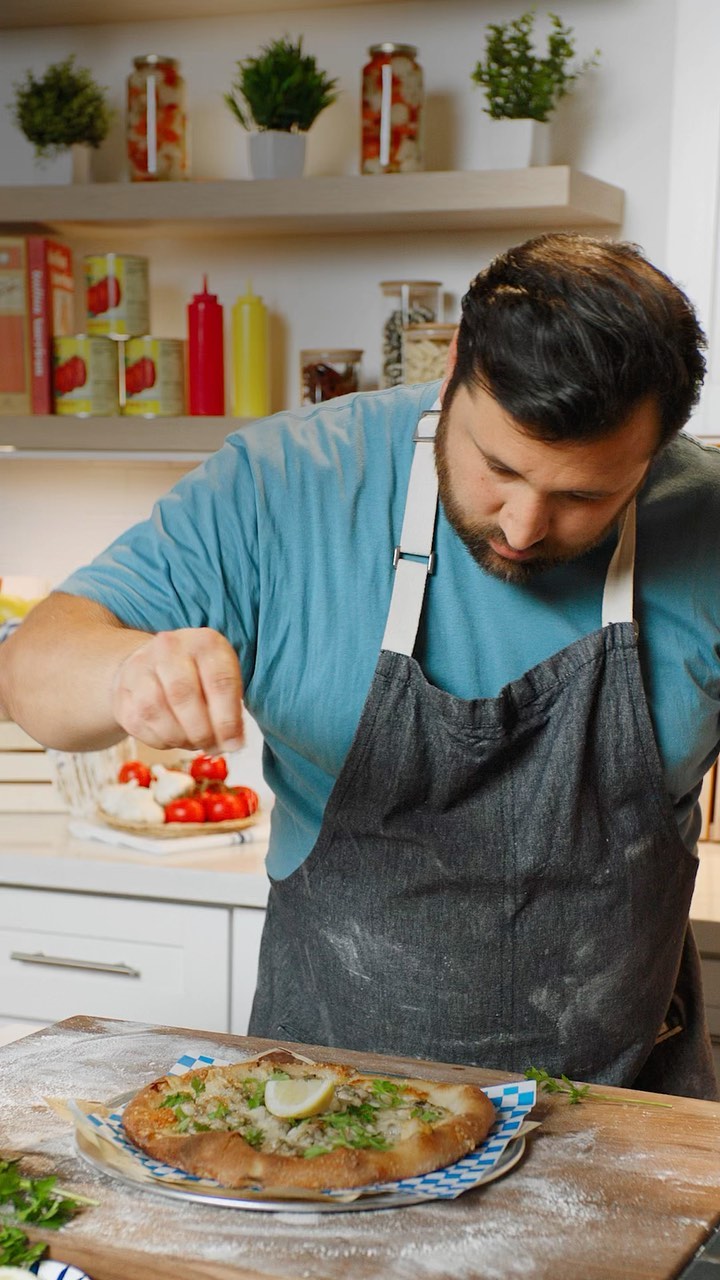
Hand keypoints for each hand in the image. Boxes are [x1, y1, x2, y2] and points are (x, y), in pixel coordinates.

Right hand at [110, 627, 244, 751]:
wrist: (150, 665)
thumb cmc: (196, 677)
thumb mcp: (220, 680)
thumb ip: (230, 710)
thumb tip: (232, 744)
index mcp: (204, 642)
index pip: (219, 682)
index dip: (228, 720)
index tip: (234, 744)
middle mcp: (169, 648)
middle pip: (184, 695)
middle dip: (202, 731)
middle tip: (212, 746)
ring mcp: (140, 668)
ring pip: (156, 711)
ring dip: (179, 737)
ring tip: (192, 742)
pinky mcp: (122, 692)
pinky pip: (139, 724)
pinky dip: (160, 740)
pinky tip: (173, 738)